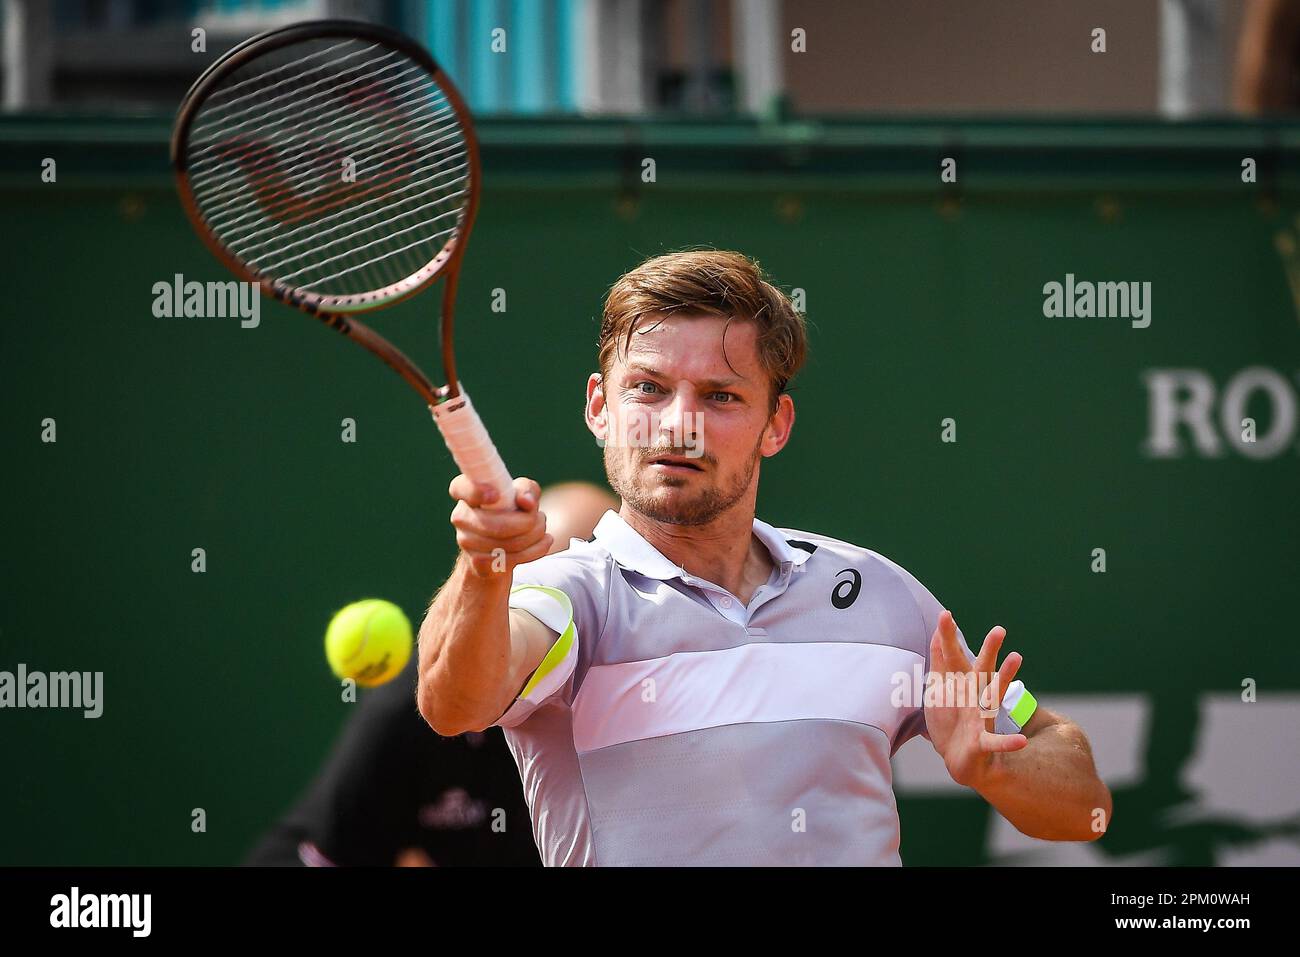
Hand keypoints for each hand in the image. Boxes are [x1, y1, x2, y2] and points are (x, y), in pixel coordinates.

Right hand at [448, 474, 552, 577]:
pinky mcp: (478, 564)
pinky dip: (535, 550)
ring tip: (542, 529)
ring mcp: (466, 542)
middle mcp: (461, 517)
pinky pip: (511, 559)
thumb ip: (526, 490)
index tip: (496, 496)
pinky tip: (543, 542)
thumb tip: (527, 502)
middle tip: (541, 517)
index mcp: (466, 493)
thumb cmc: (510, 512)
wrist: (498, 550)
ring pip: (508, 543)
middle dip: (529, 522)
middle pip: (498, 524)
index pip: (460, 488)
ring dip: (535, 535)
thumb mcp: (521, 494)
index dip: (476, 492)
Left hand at [924, 610, 1027, 788]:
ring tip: (1018, 658)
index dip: (948, 637)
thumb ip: (940, 661)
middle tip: (999, 629)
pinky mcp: (982, 741)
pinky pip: (995, 741)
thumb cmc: (950, 719)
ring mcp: (981, 717)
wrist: (959, 758)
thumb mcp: (939, 688)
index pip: (954, 657)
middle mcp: (975, 696)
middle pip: (982, 669)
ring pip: (993, 695)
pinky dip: (1008, 742)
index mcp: (962, 684)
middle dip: (988, 650)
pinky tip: (1022, 742)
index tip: (945, 614)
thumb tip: (937, 632)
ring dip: (1005, 678)